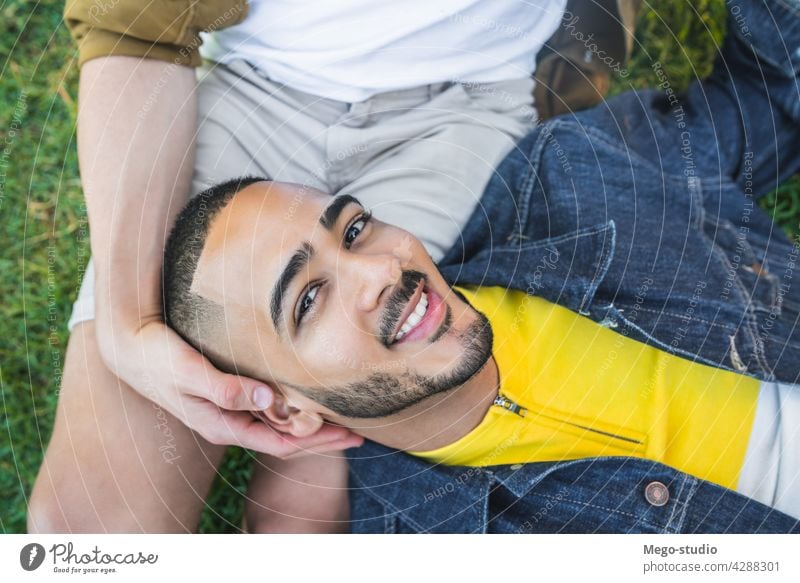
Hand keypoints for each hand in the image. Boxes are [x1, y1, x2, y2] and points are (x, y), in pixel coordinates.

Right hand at [96, 317, 363, 457]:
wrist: (128, 346)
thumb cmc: (157, 357)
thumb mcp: (189, 372)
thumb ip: (225, 388)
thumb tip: (267, 399)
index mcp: (222, 425)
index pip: (281, 444)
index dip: (317, 442)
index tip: (349, 435)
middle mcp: (228, 423)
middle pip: (285, 440)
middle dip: (322, 439)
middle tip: (359, 434)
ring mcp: (228, 411)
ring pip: (278, 427)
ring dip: (309, 426)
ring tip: (339, 420)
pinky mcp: (226, 394)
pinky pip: (267, 411)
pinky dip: (291, 409)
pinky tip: (303, 401)